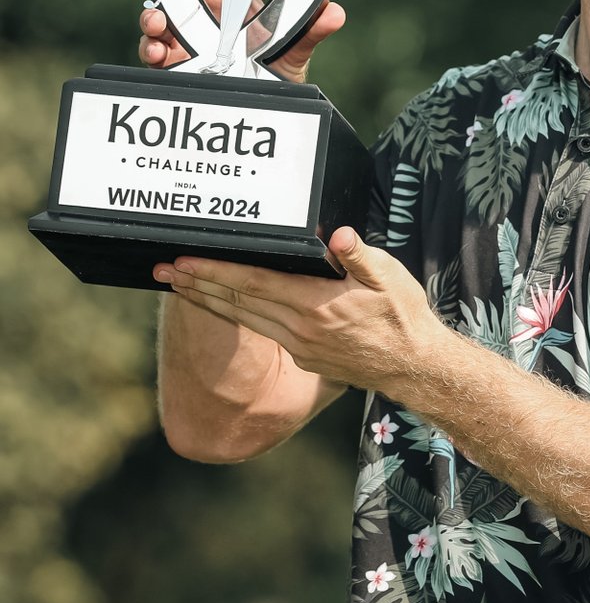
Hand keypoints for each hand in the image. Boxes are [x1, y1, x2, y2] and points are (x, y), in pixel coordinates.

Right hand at [115, 0, 345, 82]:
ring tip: (155, 22)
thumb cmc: (281, 68)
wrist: (271, 104)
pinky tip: (158, 53)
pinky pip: (155, 53)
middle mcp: (201, 14)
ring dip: (148, 16)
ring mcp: (185, 39)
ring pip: (155, 19)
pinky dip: (151, 50)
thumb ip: (312, 31)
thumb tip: (335, 13)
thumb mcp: (298, 50)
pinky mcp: (174, 65)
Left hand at [152, 229, 449, 394]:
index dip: (217, 271)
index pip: (255, 283)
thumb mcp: (390, 278)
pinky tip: (224, 305)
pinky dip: (234, 314)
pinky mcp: (304, 356)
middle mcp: (299, 329)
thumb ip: (360, 257)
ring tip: (180, 286)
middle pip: (238, 302)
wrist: (413, 367)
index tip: (186, 262)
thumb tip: (338, 236)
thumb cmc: (403, 317)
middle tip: (163, 271)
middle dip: (198, 285)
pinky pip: (260, 330)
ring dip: (209, 301)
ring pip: (243, 318)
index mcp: (315, 307)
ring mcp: (299, 346)